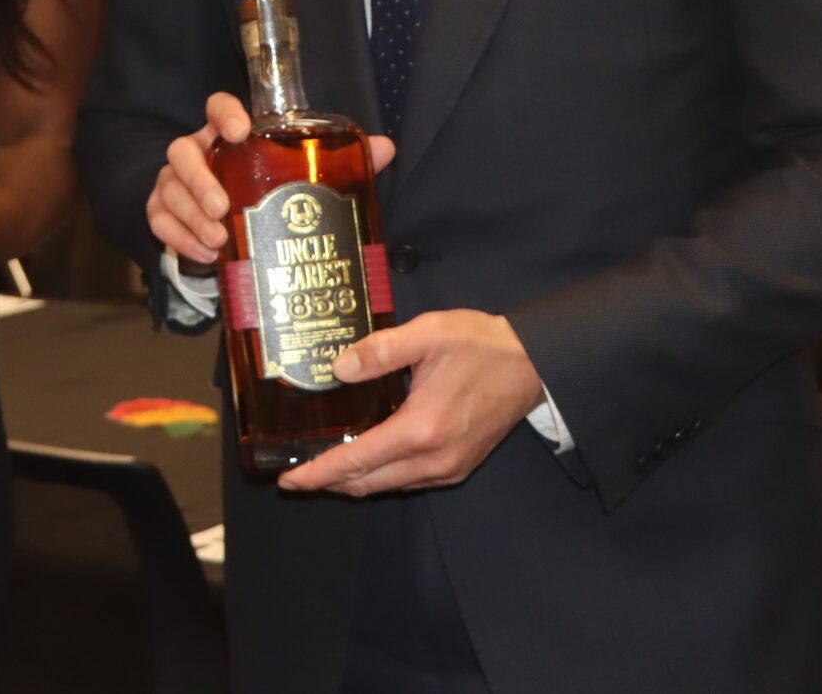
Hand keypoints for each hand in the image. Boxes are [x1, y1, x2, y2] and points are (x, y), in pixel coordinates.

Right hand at [148, 93, 395, 264]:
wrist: (226, 223)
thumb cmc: (265, 188)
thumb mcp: (296, 172)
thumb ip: (338, 159)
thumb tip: (385, 148)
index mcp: (226, 134)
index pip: (215, 107)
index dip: (224, 113)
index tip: (242, 130)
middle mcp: (195, 153)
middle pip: (180, 153)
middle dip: (199, 180)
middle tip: (223, 207)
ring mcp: (173, 184)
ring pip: (168, 191)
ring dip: (191, 217)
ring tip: (219, 241)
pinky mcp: (162, 214)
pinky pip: (159, 222)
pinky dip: (179, 239)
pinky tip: (206, 255)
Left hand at [278, 311, 545, 495]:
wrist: (533, 364)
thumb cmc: (481, 345)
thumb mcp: (426, 335)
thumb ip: (379, 352)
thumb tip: (338, 369)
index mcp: (420, 430)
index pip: (356, 462)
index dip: (319, 474)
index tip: (288, 482)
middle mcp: (434, 459)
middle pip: (369, 483)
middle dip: (330, 483)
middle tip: (297, 476)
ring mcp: (449, 468)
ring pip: (390, 486)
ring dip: (355, 481)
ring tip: (325, 467)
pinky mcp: (460, 467)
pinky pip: (410, 481)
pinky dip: (382, 477)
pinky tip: (368, 460)